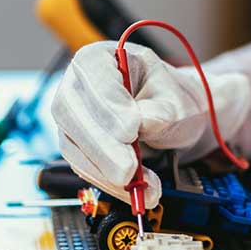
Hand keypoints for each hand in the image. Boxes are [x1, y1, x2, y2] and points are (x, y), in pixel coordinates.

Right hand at [51, 42, 250, 207]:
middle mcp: (78, 85)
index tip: (132, 129)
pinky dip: (110, 184)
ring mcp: (73, 118)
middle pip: (71, 112)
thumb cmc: (173, 100)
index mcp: (100, 57)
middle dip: (101, 146)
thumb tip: (145, 121)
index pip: (93, 75)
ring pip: (73, 146)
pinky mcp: (77, 148)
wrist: (177, 121)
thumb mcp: (178, 99)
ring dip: (106, 172)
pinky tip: (137, 192)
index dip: (108, 104)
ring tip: (142, 187)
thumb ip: (163, 109)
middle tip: (128, 169)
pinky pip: (84, 168)